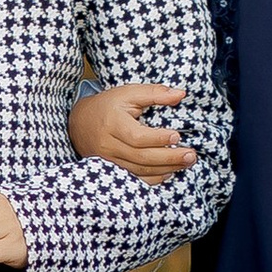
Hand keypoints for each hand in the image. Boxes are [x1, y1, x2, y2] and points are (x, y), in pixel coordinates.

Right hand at [68, 84, 194, 179]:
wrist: (80, 123)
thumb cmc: (108, 106)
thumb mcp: (129, 93)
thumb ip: (154, 93)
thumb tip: (180, 94)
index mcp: (112, 123)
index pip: (137, 137)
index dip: (158, 139)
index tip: (177, 136)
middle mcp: (109, 145)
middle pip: (141, 157)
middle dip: (169, 158)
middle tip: (191, 155)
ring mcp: (109, 160)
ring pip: (139, 170)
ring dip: (166, 169)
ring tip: (186, 163)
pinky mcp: (113, 169)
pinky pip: (134, 178)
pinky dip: (153, 179)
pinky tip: (169, 173)